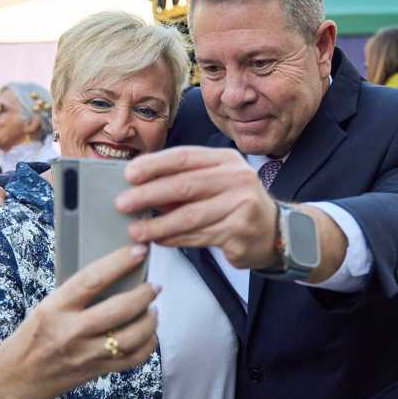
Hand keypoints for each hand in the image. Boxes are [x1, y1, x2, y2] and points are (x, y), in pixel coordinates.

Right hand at [1, 244, 159, 398]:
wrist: (18, 378)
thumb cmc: (32, 336)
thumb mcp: (46, 308)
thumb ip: (75, 295)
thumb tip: (115, 274)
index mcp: (54, 309)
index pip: (92, 279)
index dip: (119, 262)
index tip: (139, 251)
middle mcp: (71, 332)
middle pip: (119, 310)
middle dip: (144, 294)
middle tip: (154, 285)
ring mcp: (85, 354)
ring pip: (131, 337)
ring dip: (150, 320)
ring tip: (153, 309)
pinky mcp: (96, 371)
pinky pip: (132, 359)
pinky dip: (147, 344)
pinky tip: (148, 333)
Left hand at [118, 146, 278, 269]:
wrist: (275, 232)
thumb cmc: (236, 205)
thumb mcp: (215, 183)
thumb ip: (184, 182)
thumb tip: (141, 188)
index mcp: (225, 160)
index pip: (184, 157)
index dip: (154, 164)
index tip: (129, 174)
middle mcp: (236, 178)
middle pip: (184, 185)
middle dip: (148, 195)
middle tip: (122, 203)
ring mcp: (241, 205)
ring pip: (189, 216)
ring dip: (157, 225)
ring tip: (135, 231)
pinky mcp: (239, 232)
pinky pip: (198, 236)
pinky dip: (174, 239)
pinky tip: (158, 241)